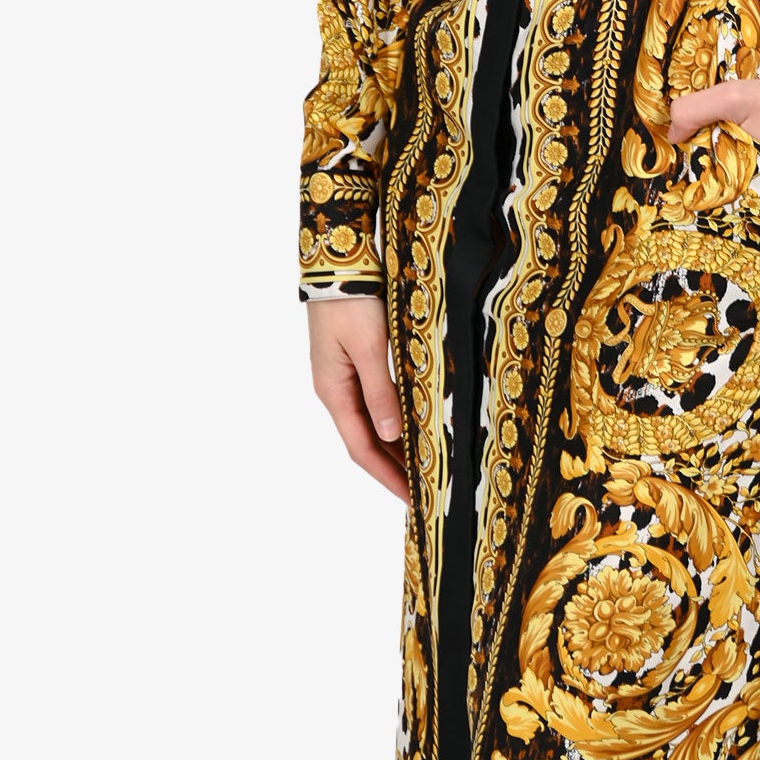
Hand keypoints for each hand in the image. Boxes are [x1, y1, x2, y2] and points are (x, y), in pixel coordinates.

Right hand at [307, 294, 408, 502]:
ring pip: (370, 423)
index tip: (412, 499)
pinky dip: (392, 420)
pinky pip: (374, 401)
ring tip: (422, 467)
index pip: (362, 449)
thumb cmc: (352, 302)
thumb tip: (390, 436)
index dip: (387, 476)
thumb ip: (380, 391)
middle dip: (392, 469)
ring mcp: (343, 376)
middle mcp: (336, 389)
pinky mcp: (354, 360)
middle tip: (425, 491)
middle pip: (366, 441)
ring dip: (393, 447)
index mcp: (334, 392)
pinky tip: (410, 426)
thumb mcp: (369, 348)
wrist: (339, 261)